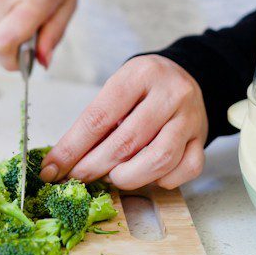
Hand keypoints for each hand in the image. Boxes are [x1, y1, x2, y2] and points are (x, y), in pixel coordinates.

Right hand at [0, 0, 78, 69]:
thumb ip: (54, 33)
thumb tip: (41, 62)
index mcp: (30, 2)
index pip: (4, 45)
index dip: (15, 63)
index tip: (29, 61)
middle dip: (13, 56)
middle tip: (34, 42)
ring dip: (8, 36)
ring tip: (29, 12)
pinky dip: (1, 18)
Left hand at [40, 55, 207, 189]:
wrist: (184, 77)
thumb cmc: (144, 87)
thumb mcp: (117, 89)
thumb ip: (95, 122)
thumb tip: (62, 161)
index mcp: (140, 74)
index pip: (99, 117)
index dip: (72, 147)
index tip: (53, 168)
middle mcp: (169, 93)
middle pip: (127, 141)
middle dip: (95, 166)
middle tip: (78, 177)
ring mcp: (190, 117)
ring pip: (159, 158)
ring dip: (129, 177)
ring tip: (113, 177)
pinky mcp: (202, 138)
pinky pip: (186, 168)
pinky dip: (164, 180)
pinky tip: (149, 175)